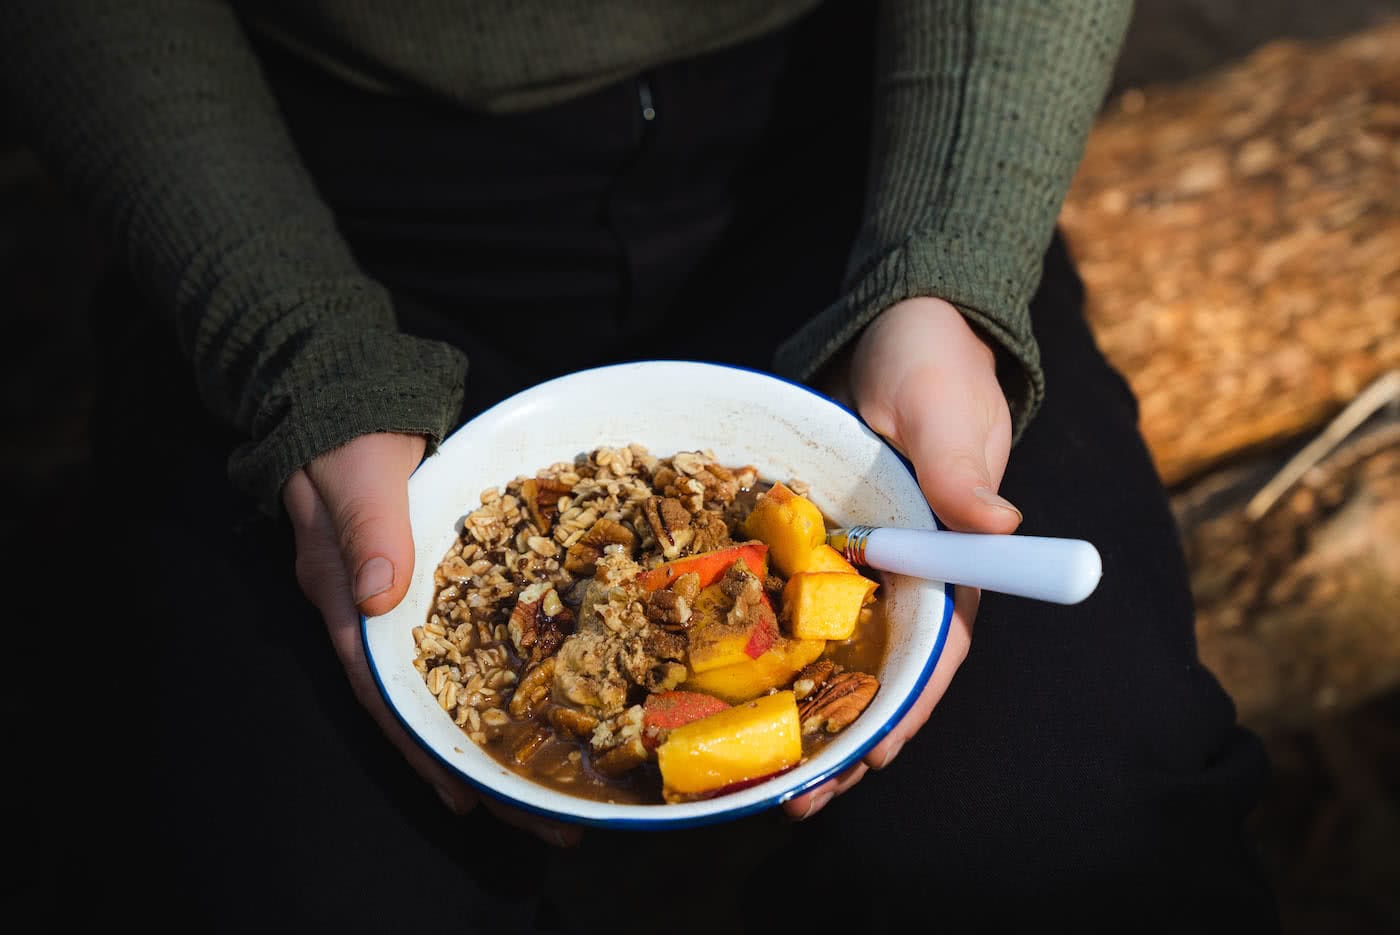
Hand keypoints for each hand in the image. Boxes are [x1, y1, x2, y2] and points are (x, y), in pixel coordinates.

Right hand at [282, 432, 581, 846]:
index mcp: (348, 596)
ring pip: (453, 672)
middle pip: (424, 700)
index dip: (423, 745)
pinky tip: (548, 689)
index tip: (468, 795)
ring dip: (495, 723)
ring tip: (551, 773)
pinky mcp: (441, 570)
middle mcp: (377, 607)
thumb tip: (381, 589)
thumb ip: (368, 523)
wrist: (351, 388)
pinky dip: (506, 666)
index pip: (384, 689)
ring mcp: (408, 591)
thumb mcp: (358, 471)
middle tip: (539, 814)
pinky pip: (475, 630)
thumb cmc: (349, 426)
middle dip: (474, 758)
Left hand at [785, 296, 1022, 819]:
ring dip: (797, 713)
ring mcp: (857, 564)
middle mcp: (905, 575)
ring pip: (828, 653)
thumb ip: (964, 470)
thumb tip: (1001, 522)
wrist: (897, 330)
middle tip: (792, 799)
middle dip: (840, 737)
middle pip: (876, 671)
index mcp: (951, 558)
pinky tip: (719, 690)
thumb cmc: (936, 369)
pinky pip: (786, 605)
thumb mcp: (949, 413)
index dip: (905, 708)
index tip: (871, 761)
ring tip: (752, 774)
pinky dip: (762, 650)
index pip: (937, 650)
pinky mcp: (815, 544)